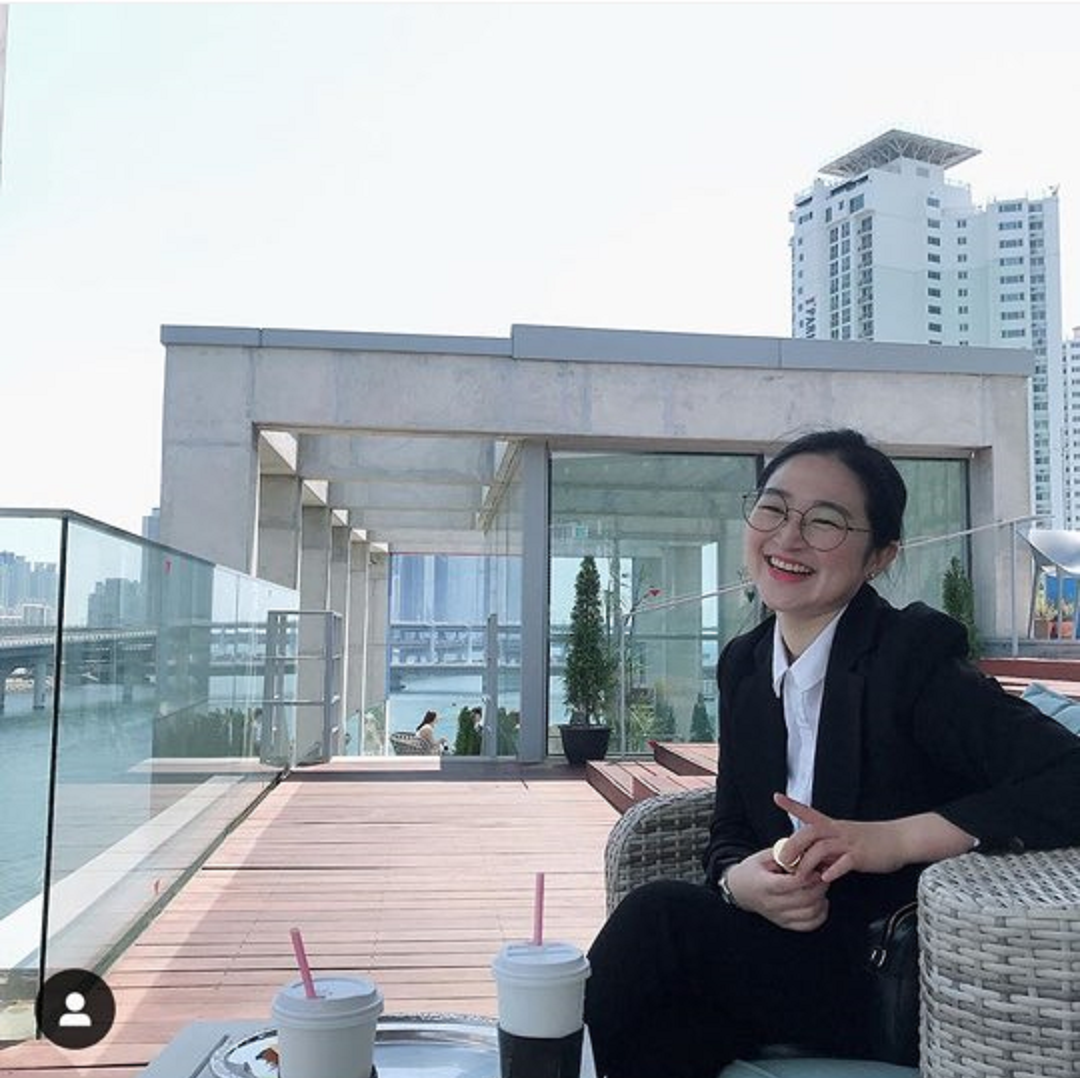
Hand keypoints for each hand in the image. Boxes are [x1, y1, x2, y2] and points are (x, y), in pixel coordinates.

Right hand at [725, 848, 829, 931]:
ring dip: (821, 899)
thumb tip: (805, 855)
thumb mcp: (763, 856)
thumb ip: (784, 854)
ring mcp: (779, 916)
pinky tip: (820, 902)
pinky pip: (809, 925)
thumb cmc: (753, 870)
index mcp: (764, 885)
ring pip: (810, 913)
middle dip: (819, 886)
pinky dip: (820, 915)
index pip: (792, 883)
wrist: (740, 890)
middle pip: (805, 899)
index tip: (815, 868)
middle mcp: (772, 904)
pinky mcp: (784, 924)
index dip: (808, 875)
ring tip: (821, 887)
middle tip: (823, 875)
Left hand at [774, 794, 978, 880]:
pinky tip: (826, 878)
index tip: (776, 797)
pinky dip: (833, 870)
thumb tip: (810, 859)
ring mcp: (849, 842)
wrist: (900, 839)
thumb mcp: (846, 839)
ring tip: (799, 876)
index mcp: (833, 825)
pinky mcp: (861, 855)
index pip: (808, 812)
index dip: (792, 804)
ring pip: (822, 848)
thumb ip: (828, 847)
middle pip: (809, 832)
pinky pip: (844, 863)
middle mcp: (838, 831)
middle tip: (781, 860)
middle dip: (793, 845)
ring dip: (808, 862)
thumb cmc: (871, 840)